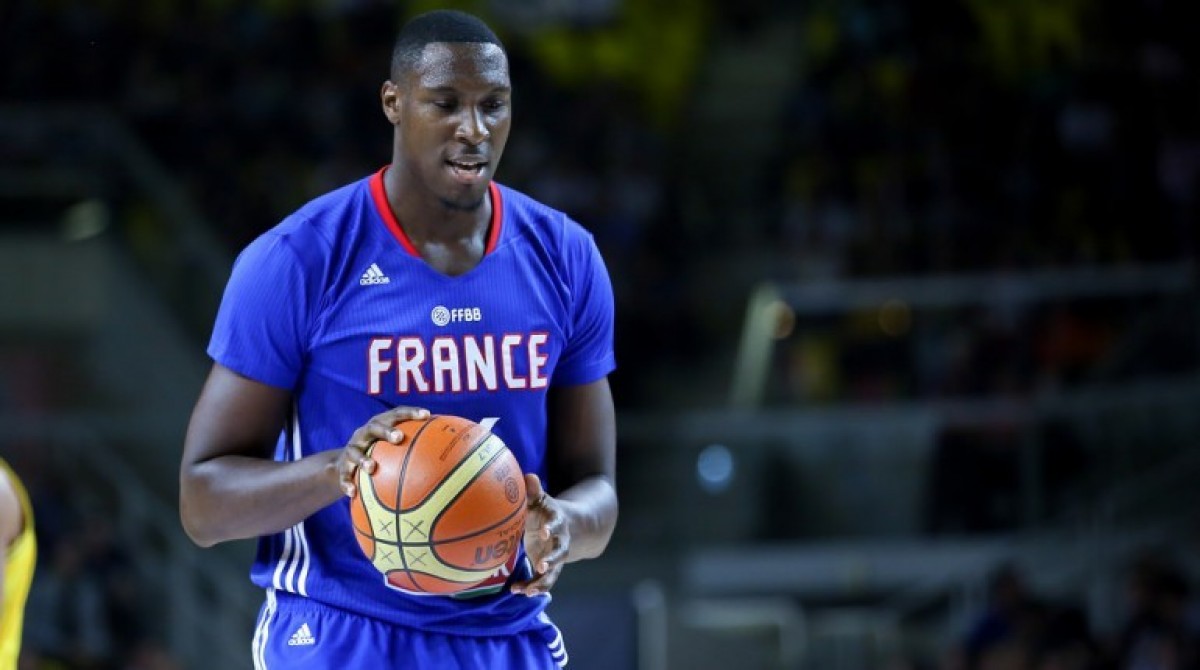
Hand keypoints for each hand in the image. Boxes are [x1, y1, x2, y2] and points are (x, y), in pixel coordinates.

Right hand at [337, 406, 428, 497]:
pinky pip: (343, 475)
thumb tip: (452, 463)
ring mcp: (352, 449)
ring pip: (355, 451)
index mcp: (381, 425)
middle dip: (386, 431)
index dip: (411, 412)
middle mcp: (365, 434)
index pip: (397, 414)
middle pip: (375, 426)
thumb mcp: (393, 450)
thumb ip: (417, 452)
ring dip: (363, 458)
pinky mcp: (341, 466)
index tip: (427, 415)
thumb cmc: (379, 456)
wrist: (343, 465)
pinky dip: (347, 483)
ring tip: (371, 468)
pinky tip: (353, 494)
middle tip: (398, 438)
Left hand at [511, 474, 568, 595]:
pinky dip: (530, 586)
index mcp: (558, 523)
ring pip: (553, 573)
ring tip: (527, 592)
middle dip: (553, 559)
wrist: (565, 526)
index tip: (543, 532)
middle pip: (561, 552)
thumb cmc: (545, 511)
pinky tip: (516, 590)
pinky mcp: (548, 568)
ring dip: (541, 583)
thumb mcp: (541, 500)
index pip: (556, 525)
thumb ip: (534, 491)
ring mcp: (555, 557)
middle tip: (542, 566)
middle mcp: (560, 542)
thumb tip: (528, 475)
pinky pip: (542, 580)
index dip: (551, 528)